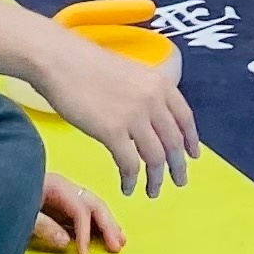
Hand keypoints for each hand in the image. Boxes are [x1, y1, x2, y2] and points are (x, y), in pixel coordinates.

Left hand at [30, 170, 125, 253]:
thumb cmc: (4, 197)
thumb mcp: (21, 212)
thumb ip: (43, 226)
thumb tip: (66, 242)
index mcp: (56, 186)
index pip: (80, 209)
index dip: (85, 232)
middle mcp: (64, 187)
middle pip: (94, 203)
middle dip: (108, 224)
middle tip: (117, 246)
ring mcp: (64, 193)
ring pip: (93, 205)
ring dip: (108, 223)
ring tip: (119, 241)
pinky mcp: (60, 202)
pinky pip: (84, 211)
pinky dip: (97, 223)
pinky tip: (104, 234)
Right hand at [32, 27, 198, 194]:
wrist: (60, 61)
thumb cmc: (86, 65)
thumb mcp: (129, 74)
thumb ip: (145, 94)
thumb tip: (151, 120)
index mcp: (160, 83)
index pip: (185, 118)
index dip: (191, 140)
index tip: (193, 155)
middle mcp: (153, 100)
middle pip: (174, 142)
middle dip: (178, 166)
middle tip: (179, 181)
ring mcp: (135, 116)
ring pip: (155, 158)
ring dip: (156, 179)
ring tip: (153, 191)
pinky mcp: (113, 132)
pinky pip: (130, 164)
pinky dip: (131, 180)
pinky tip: (127, 187)